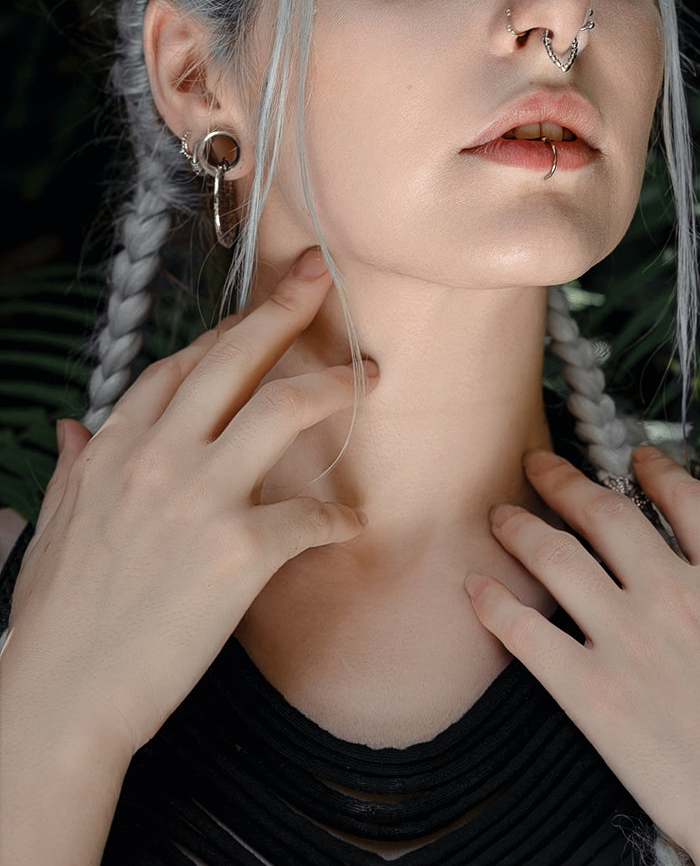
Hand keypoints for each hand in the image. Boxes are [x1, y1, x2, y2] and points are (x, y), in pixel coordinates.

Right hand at [2, 248, 372, 762]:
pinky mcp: (238, 551)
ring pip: (284, 408)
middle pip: (236, 358)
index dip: (227, 333)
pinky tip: (353, 522)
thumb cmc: (58, 616)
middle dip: (287, 306)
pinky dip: (339, 517)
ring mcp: (201, 498)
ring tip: (369, 377)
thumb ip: (77, 465)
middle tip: (325, 275)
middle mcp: (159, 456)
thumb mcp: (56, 523)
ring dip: (335, 384)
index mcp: (117, 446)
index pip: (182, 365)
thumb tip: (74, 427)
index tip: (260, 316)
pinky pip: (310, 515)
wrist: (61, 698)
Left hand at [466, 446, 699, 865]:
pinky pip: (526, 634)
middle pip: (605, 513)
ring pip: (557, 558)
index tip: (634, 458)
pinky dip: (495, 605)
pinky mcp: (591, 692)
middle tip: (538, 465)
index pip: (688, 501)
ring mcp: (630, 640)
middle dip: (563, 481)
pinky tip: (475, 588)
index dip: (655, 469)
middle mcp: (678, 596)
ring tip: (499, 516)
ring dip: (520, 529)